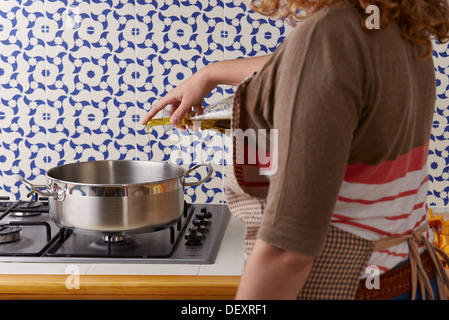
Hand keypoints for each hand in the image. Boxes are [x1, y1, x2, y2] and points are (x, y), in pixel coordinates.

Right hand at [141, 55, 271, 125]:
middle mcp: (177, 97)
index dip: (150, 115)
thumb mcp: (188, 101)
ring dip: (189, 120)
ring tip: (196, 127)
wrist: (210, 77)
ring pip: (184, 112)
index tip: (143, 123)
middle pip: (173, 113)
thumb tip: (172, 122)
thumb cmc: (197, 86)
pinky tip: (201, 121)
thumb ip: (180, 112)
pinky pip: (193, 110)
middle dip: (178, 122)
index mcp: (171, 96)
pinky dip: (197, 115)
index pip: (157, 107)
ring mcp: (186, 98)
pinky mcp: (195, 98)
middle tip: (184, 128)